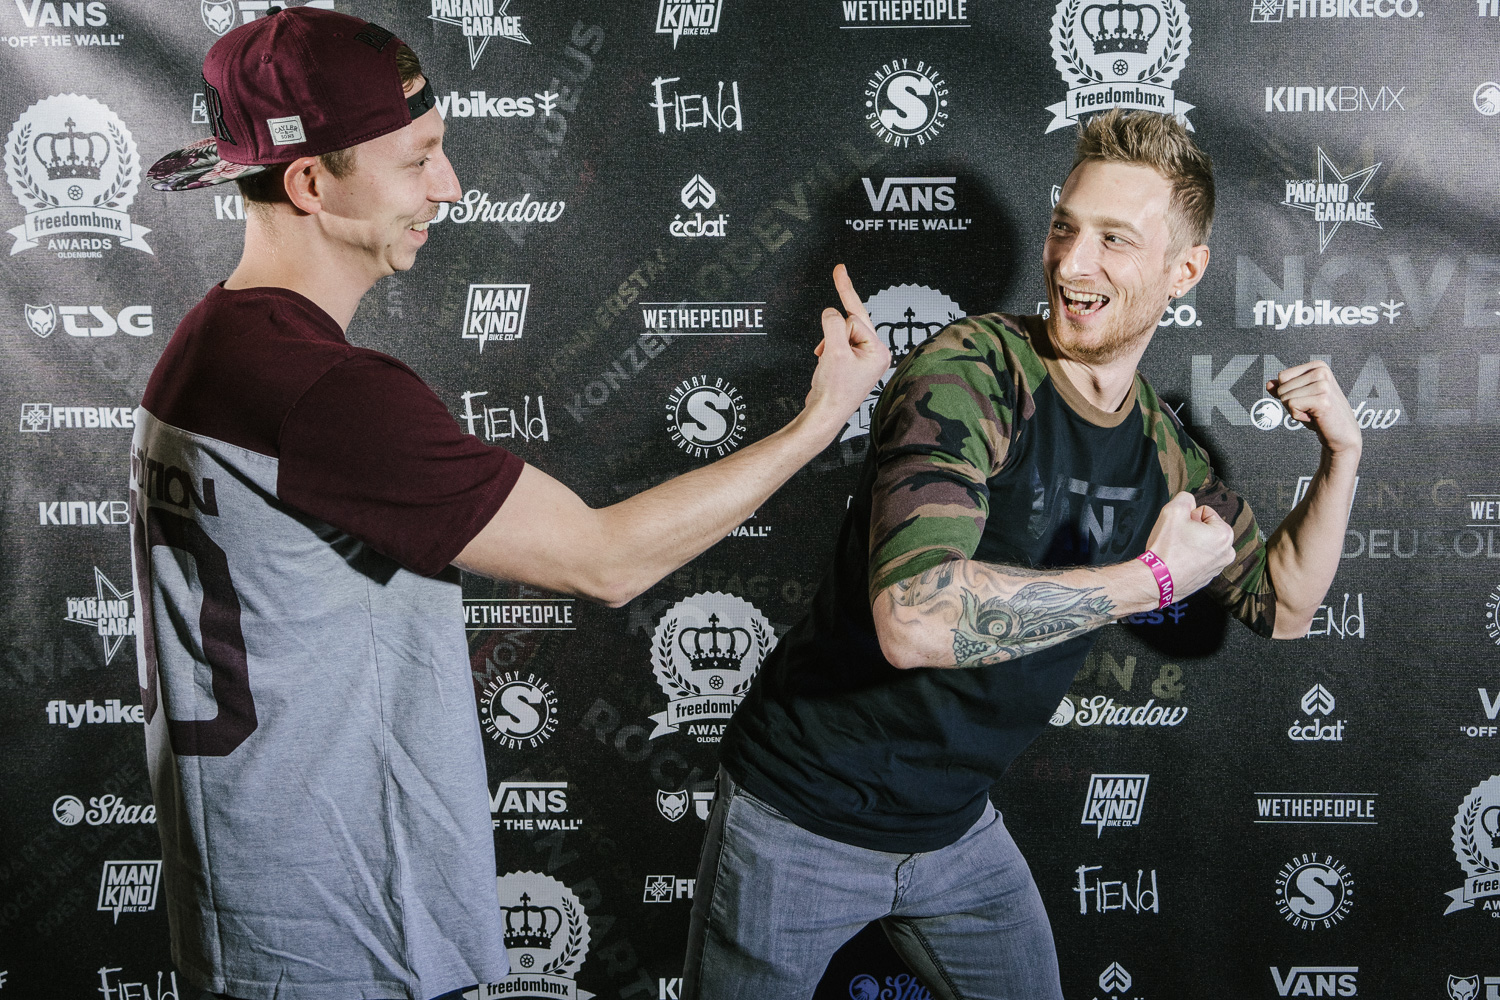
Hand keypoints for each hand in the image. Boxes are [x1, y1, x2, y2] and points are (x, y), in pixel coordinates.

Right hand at [802, 264, 891, 431]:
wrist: (824, 416)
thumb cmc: (833, 392)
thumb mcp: (833, 352)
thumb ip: (833, 324)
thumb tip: (830, 311)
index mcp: (878, 351)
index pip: (854, 320)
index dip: (841, 312)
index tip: (839, 275)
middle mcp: (875, 354)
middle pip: (851, 322)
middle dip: (834, 331)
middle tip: (837, 289)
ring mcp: (863, 359)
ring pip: (840, 332)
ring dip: (828, 343)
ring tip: (826, 365)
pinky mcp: (852, 363)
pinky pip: (837, 342)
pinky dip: (827, 349)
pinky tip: (825, 364)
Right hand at [1142, 492, 1234, 598]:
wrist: (1156, 580)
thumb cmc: (1167, 548)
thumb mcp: (1173, 510)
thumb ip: (1185, 498)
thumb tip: (1188, 501)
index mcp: (1224, 534)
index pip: (1205, 512)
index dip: (1189, 517)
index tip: (1180, 528)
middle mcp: (1226, 552)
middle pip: (1206, 528)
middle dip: (1192, 530)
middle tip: (1178, 539)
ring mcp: (1217, 568)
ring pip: (1202, 544)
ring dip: (1190, 543)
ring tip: (1177, 551)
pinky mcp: (1206, 578)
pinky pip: (1198, 559)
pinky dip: (1189, 558)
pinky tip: (1177, 561)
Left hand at [1266, 361, 1360, 455]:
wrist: (1342, 434)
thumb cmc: (1321, 416)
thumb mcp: (1301, 398)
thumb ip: (1284, 389)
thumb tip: (1269, 384)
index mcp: (1318, 366)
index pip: (1283, 376)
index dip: (1289, 392)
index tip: (1307, 399)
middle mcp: (1322, 371)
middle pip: (1282, 387)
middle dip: (1291, 403)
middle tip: (1311, 409)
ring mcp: (1323, 385)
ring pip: (1285, 397)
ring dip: (1295, 410)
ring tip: (1314, 412)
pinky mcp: (1322, 400)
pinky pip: (1291, 406)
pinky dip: (1298, 416)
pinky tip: (1315, 417)